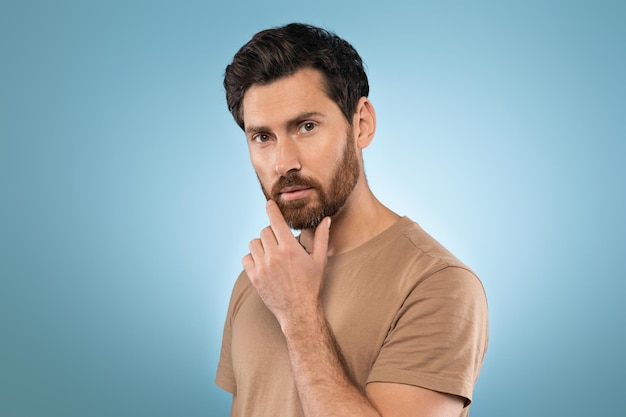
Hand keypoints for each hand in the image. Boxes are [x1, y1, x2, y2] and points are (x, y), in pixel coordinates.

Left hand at [242, 200, 330, 326]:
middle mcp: (274, 256)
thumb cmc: (311, 285)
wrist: (299, 311)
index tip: (269, 204)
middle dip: (272, 234)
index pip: (276, 221)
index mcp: (290, 249)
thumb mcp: (319, 261)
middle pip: (264, 231)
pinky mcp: (254, 277)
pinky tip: (263, 263)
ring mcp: (262, 267)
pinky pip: (246, 258)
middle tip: (280, 243)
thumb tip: (326, 219)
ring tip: (271, 254)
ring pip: (254, 243)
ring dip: (261, 245)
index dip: (271, 209)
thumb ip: (321, 238)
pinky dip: (252, 258)